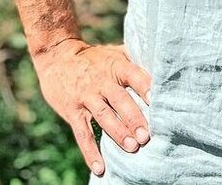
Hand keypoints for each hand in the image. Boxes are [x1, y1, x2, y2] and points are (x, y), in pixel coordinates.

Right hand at [32, 38, 152, 177]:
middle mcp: (101, 81)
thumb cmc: (94, 59)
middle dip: (134, 118)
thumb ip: (135, 61)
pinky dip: (90, 152)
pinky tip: (100, 168)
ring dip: (118, 132)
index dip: (145, 87)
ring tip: (132, 147)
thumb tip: (164, 69)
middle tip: (146, 135)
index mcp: (116, 66)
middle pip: (120, 100)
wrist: (57, 56)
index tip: (156, 101)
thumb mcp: (114, 53)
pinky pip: (82, 134)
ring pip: (103, 116)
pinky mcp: (72, 111)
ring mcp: (86, 96)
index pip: (133, 75)